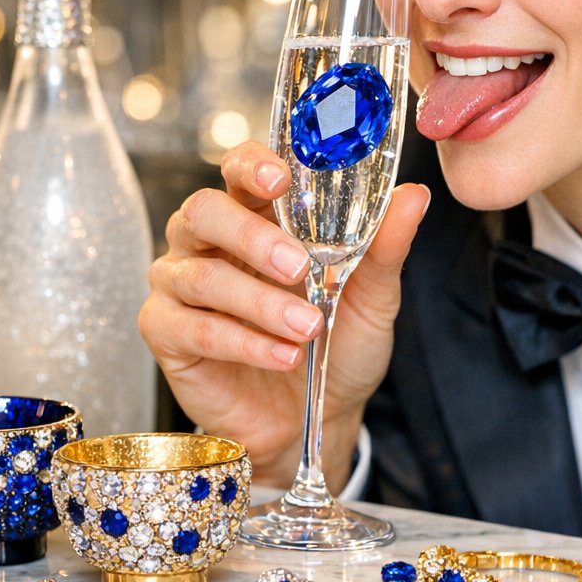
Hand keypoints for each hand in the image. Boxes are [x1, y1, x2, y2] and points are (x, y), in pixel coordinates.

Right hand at [138, 140, 429, 490]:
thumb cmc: (339, 344)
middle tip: (299, 266)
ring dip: (258, 303)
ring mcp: (181, 285)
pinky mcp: (167, 333)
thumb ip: (384, 246)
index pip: (237, 167)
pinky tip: (283, 356)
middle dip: (251, 236)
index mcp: (256, 214)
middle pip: (203, 211)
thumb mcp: (371, 297)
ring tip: (307, 328)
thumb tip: (414, 195)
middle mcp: (208, 241)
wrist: (321, 417)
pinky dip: (242, 343)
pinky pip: (192, 328)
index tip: (281, 177)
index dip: (252, 164)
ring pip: (200, 275)